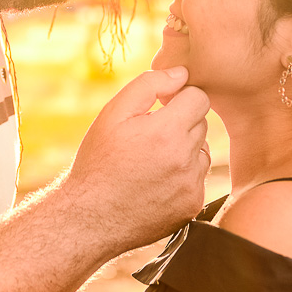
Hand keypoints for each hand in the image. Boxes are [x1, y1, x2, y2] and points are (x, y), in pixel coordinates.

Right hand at [61, 66, 210, 255]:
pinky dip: (182, 176)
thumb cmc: (98, 160)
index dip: (179, 98)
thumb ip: (149, 85)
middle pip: (201, 123)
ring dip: (184, 149)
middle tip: (148, 136)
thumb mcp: (113, 113)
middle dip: (180, 122)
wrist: (89, 217)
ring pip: (202, 151)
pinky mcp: (192, 205)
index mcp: (167, 132)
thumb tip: (181, 74)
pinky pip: (198, 178)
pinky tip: (155, 181)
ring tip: (150, 160)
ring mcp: (191, 186)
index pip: (199, 98)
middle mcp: (185, 160)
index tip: (161, 106)